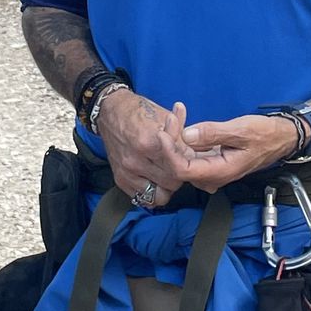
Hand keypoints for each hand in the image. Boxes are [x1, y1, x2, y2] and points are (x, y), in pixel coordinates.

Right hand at [96, 92, 192, 207]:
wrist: (112, 111)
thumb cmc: (141, 112)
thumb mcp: (166, 118)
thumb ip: (182, 138)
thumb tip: (198, 154)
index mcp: (150, 143)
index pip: (180, 167)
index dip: (189, 165)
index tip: (190, 160)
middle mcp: (136, 161)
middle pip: (171, 183)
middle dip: (180, 177)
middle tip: (181, 168)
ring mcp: (127, 172)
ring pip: (159, 196)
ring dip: (167, 187)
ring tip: (168, 175)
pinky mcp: (120, 180)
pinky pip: (143, 199)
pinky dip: (152, 193)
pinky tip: (156, 180)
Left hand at [180, 114, 299, 191]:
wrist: (279, 138)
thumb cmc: (264, 135)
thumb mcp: (241, 130)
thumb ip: (213, 133)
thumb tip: (187, 135)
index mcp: (220, 172)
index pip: (182, 170)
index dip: (169, 153)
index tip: (163, 132)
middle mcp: (211, 176)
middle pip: (179, 164)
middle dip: (171, 140)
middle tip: (173, 115)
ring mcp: (209, 169)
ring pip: (182, 158)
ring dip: (175, 137)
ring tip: (175, 114)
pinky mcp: (209, 161)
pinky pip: (189, 153)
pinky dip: (182, 137)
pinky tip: (180, 120)